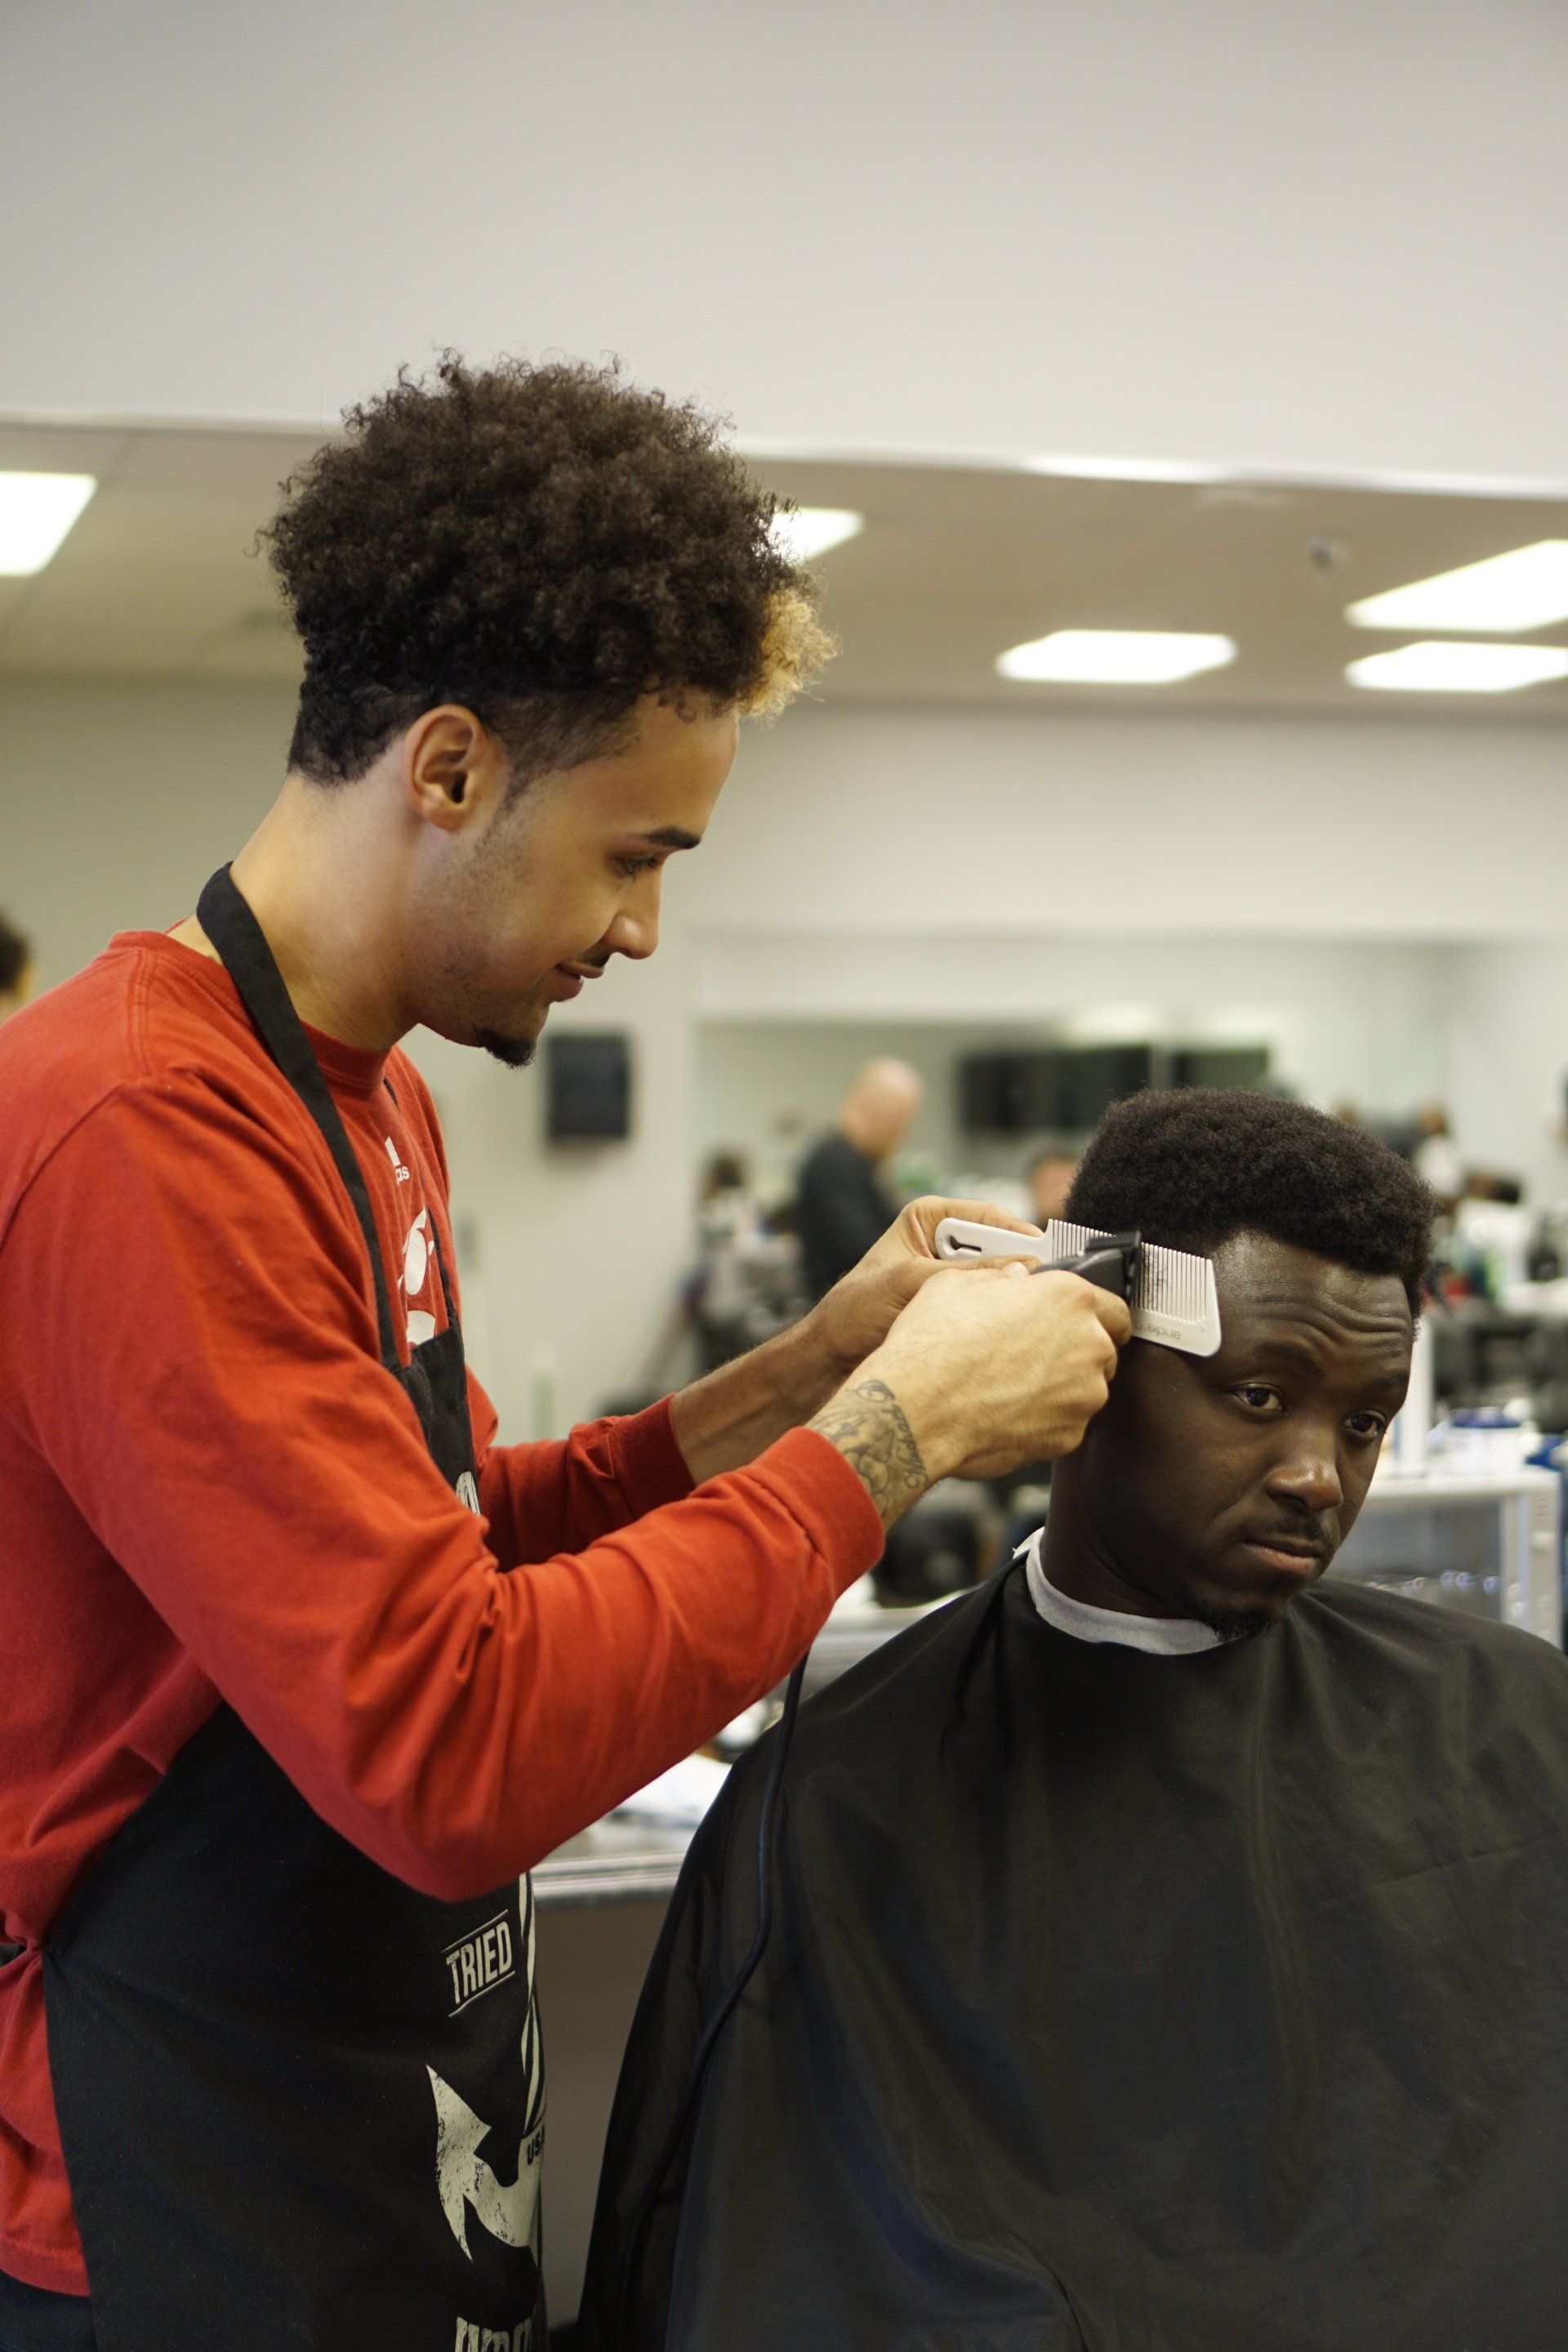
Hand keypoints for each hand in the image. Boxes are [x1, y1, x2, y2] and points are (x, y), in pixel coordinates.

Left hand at [806, 1196, 1045, 1384]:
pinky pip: (988, 1307)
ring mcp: (951, 1278)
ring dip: (1009, 1296)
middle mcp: (943, 1244)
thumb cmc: (852, 1311)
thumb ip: (964, 1274)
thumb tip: (1022, 1270)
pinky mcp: (954, 1310)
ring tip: (1030, 1310)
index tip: (1046, 1254)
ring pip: (997, 1281)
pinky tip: (1012, 1331)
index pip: (987, 1216)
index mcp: (928, 1218)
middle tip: (1048, 1287)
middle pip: (1000, 1248)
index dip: (1019, 1234)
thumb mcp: (908, 1282)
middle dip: (1019, 1268)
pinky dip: (1000, 1318)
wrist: (829, 1359)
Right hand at [809, 1263, 1129, 1524]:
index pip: (1115, 1307)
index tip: (1077, 1324)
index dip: (1094, 1316)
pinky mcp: (1069, 1436)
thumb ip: (999, 1276)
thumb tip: (1013, 1277)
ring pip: (1085, 1390)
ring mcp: (1083, 1396)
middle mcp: (1089, 1346)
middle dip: (1075, 1352)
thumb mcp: (957, 1284)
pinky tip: (1005, 1410)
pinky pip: (1065, 1424)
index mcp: (1070, 1298)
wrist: (917, 1411)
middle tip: (1030, 1355)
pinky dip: (1044, 1419)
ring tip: (1011, 1386)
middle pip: (1102, 1350)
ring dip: (1060, 1388)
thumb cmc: (932, 1346)